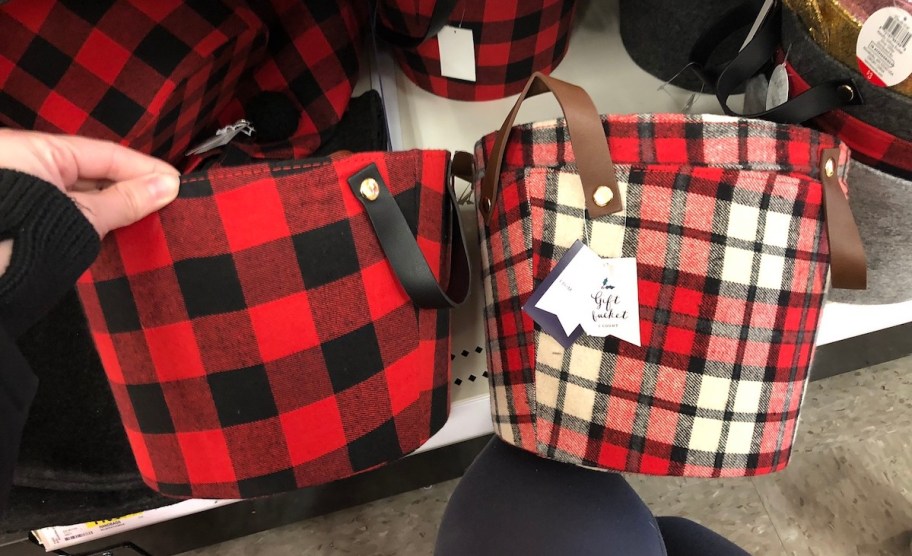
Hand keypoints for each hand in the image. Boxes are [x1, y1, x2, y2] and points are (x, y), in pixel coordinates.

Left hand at [0, 130, 179, 275]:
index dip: (144, 168)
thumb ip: (125, 201)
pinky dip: (88, 218)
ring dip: (110, 205)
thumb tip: (165, 187)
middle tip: (166, 202)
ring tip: (147, 216)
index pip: (104, 153)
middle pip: (90, 170)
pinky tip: (114, 227)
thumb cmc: (15, 244)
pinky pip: (60, 209)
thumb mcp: (80, 218)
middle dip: (129, 187)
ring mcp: (18, 193)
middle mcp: (21, 163)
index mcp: (31, 150)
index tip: (175, 183)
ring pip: (75, 192)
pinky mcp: (17, 219)